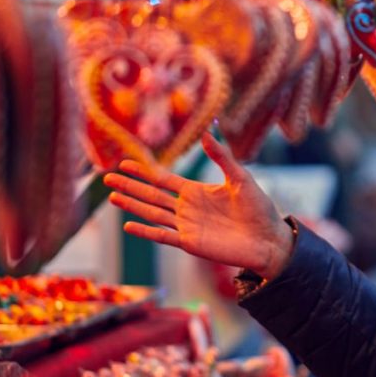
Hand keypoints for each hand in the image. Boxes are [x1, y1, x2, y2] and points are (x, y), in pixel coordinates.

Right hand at [103, 132, 293, 279]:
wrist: (269, 239)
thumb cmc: (259, 209)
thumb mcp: (241, 178)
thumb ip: (222, 157)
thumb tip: (206, 133)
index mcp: (197, 191)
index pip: (163, 179)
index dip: (144, 171)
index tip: (124, 162)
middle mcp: (187, 208)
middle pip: (152, 195)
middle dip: (130, 186)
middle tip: (106, 178)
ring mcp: (187, 226)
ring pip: (152, 213)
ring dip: (132, 205)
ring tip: (112, 197)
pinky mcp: (191, 243)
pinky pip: (163, 236)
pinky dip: (146, 231)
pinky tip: (128, 225)